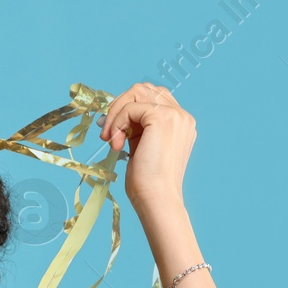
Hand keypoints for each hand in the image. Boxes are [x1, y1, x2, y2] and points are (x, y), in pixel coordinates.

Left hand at [99, 83, 195, 207]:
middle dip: (119, 106)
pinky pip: (130, 108)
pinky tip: (116, 144)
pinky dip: (117, 123)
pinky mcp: (162, 118)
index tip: (110, 129)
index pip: (151, 97)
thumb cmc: (147, 181)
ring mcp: (175, 115)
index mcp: (180, 122)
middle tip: (106, 132)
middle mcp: (181, 115)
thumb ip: (134, 127)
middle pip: (143, 89)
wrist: (156, 198)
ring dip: (116, 113)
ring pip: (136, 93)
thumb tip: (110, 116)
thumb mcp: (141, 146)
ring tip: (110, 139)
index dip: (127, 107)